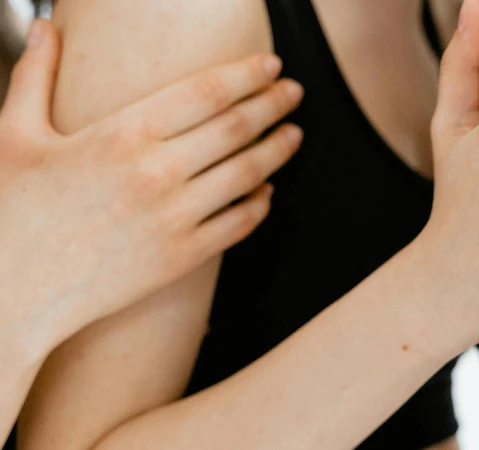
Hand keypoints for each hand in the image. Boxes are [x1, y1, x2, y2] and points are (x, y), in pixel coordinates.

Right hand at [0, 21, 302, 350]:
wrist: (13, 295)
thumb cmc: (10, 212)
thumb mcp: (14, 135)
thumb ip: (35, 75)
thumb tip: (46, 27)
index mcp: (123, 134)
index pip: (208, 91)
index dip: (248, 74)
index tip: (272, 65)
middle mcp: (158, 173)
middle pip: (238, 128)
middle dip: (275, 104)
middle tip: (295, 92)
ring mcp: (176, 217)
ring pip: (248, 174)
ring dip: (279, 150)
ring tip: (295, 134)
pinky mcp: (183, 257)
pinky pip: (238, 224)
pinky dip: (260, 204)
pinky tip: (267, 191)